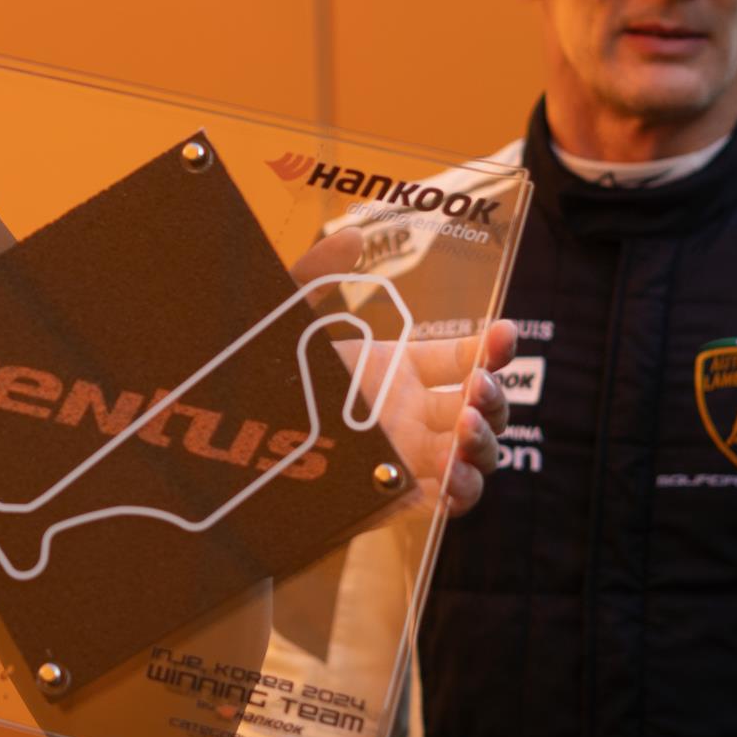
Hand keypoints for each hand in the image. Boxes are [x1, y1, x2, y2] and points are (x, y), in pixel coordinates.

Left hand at [289, 225, 514, 516]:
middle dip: (494, 396)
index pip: (464, 358)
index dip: (493, 347)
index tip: (504, 332)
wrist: (231, 444)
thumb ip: (316, 274)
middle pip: (481, 407)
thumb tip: (352, 236)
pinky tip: (455, 476)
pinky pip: (448, 500)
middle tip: (478, 388)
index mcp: (397, 368)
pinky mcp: (396, 495)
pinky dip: (463, 489)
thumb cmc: (264, 378)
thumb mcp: (286, 321)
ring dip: (484, 443)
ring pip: (474, 454)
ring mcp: (408, 456)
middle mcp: (410, 412)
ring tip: (465, 429)